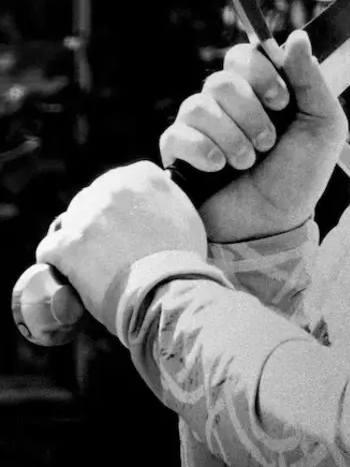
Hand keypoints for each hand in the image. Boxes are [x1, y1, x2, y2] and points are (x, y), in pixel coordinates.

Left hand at [35, 160, 206, 333]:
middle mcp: (112, 188)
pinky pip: (48, 249)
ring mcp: (87, 215)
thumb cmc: (182, 258)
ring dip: (77, 241)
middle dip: (96, 222)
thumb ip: (164, 199)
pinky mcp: (67, 244)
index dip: (119, 207)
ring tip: (89, 265)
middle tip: (108, 249)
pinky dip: (55, 263)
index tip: (124, 226)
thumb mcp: (184, 214)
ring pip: (69, 223)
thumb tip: (151, 201)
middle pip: (90, 200)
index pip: (118, 182)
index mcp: (142, 176)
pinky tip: (66, 275)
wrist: (169, 290)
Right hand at [159, 28, 347, 242]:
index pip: (244, 55)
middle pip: (221, 80)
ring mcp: (201, 126)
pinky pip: (177, 134)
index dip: (260, 74)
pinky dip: (204, 151)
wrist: (274, 225)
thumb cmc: (302, 175)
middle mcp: (228, 103)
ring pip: (199, 106)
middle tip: (269, 142)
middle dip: (250, 114)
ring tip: (248, 162)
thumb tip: (297, 36)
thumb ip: (311, 80)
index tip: (282, 102)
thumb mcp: (323, 126)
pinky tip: (219, 168)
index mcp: (262, 90)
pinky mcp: (179, 152)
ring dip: (232, 138)